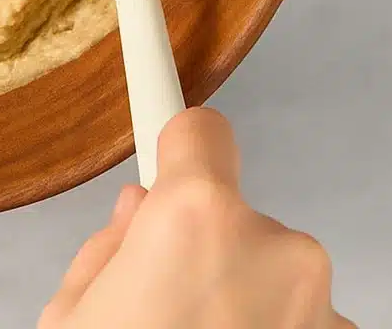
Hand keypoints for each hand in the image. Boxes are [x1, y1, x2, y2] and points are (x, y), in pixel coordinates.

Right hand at [40, 108, 354, 327]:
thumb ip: (107, 248)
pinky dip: (269, 327)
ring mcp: (319, 304)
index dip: (174, 132)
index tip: (170, 87)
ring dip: (239, 292)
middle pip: (229, 210)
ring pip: (265, 267)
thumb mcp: (73, 314)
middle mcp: (272, 248)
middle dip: (198, 240)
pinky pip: (297, 313)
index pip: (199, 129)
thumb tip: (133, 219)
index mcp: (194, 218)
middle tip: (160, 299)